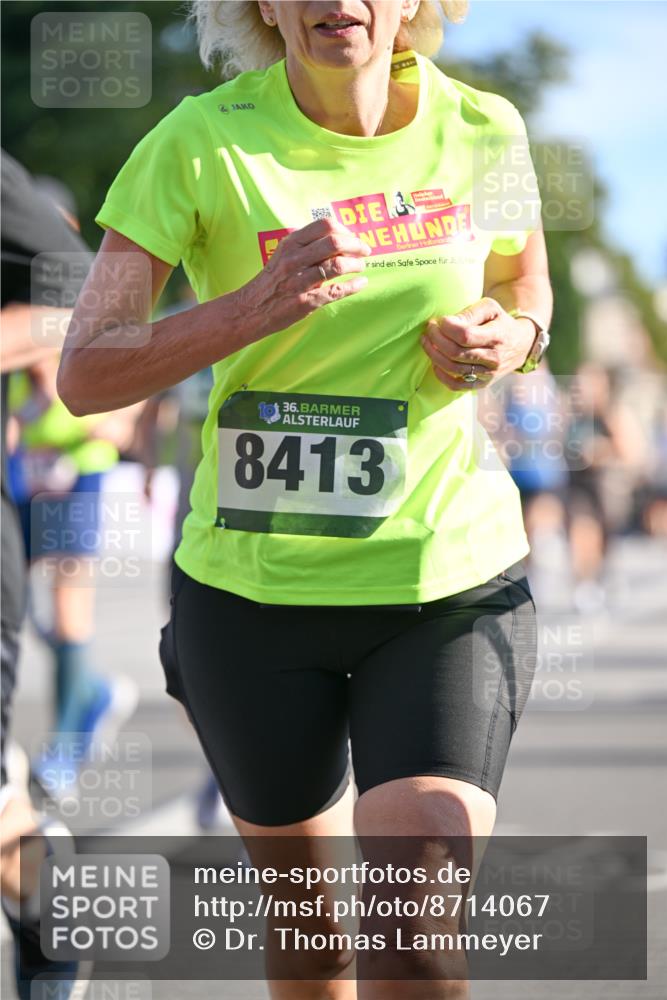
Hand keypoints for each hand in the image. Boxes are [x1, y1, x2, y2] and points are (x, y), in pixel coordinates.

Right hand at [238, 217, 370, 340]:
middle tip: (364, 251)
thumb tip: (337, 237)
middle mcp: (294, 259)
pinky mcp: (305, 302)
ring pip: (337, 265)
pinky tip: (361, 283)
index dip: (345, 230)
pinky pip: (336, 291)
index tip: (352, 237)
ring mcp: (299, 281)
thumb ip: (306, 245)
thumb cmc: (272, 281)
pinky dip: (353, 286)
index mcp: (290, 243)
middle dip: (356, 245)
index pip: (324, 225)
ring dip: (356, 265)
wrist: (251, 309)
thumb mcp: (284, 254)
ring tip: (361, 267)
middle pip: (334, 242)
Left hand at [421, 297, 537, 391]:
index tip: (439, 320)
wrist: (520, 345)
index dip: (446, 328)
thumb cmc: (500, 322)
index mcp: (497, 336)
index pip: (465, 335)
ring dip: (433, 355)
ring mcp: (488, 374)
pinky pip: (456, 385)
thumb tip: (446, 323)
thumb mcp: (490, 308)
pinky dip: (441, 375)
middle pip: (455, 352)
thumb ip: (469, 313)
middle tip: (429, 329)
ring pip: (453, 368)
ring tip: (427, 342)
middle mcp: (493, 358)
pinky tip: (435, 363)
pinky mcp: (482, 384)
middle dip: (435, 339)